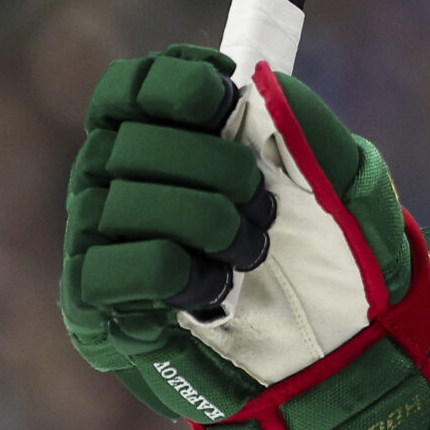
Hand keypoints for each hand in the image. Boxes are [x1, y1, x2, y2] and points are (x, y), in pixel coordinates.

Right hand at [60, 44, 429, 429]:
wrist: (333, 349)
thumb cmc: (326, 256)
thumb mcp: (337, 177)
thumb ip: (303, 121)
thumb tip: (263, 80)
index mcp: (152, 140)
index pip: (129, 86)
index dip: (179, 83)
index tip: (230, 101)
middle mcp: (106, 182)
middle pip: (138, 138)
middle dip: (225, 168)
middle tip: (263, 208)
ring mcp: (92, 242)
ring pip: (138, 200)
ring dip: (217, 225)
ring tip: (246, 254)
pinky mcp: (93, 304)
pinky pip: (142, 263)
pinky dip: (193, 274)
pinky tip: (212, 291)